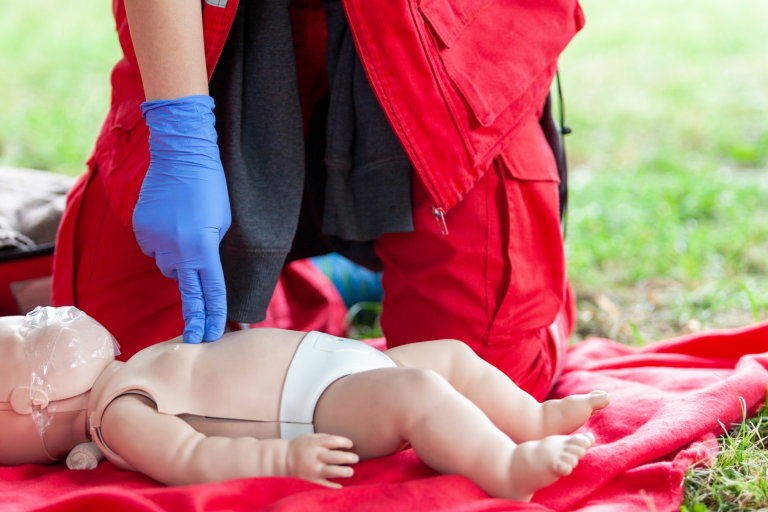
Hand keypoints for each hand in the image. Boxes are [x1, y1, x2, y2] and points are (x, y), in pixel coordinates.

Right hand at [133, 95, 230, 343]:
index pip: (211, 291)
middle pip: (187, 291)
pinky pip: (154, 247)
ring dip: (179, 260)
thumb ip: (210, 252)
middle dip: (194, 317)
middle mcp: (178, 249)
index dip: (213, 315)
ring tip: (187, 235)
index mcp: (203, 249)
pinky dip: (163, 242)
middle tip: (196, 338)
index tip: (212, 334)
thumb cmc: (210, 188)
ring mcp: (156, 240)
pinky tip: (170, 222)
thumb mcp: (222, 224)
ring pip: (169, 266)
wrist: (181, 156)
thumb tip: (198, 269)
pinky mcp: (141, 230)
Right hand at [286, 434, 357, 487]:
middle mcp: (315, 456)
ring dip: (344, 471)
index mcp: (315, 443)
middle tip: (356, 458)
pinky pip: (325, 484)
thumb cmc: (301, 446)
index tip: (350, 445)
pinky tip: (341, 485)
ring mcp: (313, 469)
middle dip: (348, 457)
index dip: (344, 442)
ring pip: (332, 471)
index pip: (333, 441)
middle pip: (336, 457)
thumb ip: (325, 438)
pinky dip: (334, 486)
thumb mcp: (311, 437)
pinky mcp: (312, 480)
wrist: (283, 459)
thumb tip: (343, 442)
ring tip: (351, 471)